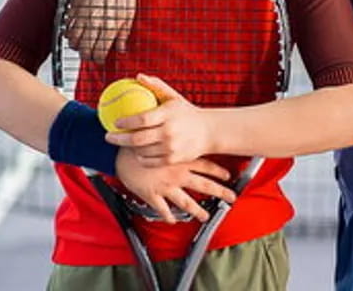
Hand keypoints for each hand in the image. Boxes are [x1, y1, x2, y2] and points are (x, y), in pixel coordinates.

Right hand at [66, 0, 135, 62]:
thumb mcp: (130, 10)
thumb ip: (124, 32)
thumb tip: (121, 50)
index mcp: (111, 26)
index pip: (99, 53)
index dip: (100, 59)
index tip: (101, 59)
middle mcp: (94, 24)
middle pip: (85, 51)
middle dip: (88, 55)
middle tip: (93, 53)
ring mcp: (81, 16)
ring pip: (73, 42)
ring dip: (78, 46)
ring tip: (85, 43)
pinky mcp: (72, 7)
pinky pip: (66, 28)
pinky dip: (69, 34)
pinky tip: (76, 32)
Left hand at [106, 75, 212, 165]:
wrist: (208, 131)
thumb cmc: (187, 112)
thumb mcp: (173, 97)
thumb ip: (156, 86)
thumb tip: (138, 76)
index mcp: (168, 115)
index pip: (141, 119)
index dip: (126, 122)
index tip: (115, 122)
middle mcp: (169, 132)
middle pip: (137, 139)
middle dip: (118, 139)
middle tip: (108, 136)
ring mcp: (171, 147)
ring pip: (141, 151)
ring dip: (129, 148)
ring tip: (124, 142)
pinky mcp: (172, 159)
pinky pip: (149, 161)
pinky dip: (140, 157)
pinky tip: (138, 151)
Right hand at [115, 148, 234, 222]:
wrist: (122, 152)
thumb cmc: (142, 141)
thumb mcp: (164, 136)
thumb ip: (177, 138)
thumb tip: (188, 131)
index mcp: (181, 160)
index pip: (206, 166)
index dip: (219, 171)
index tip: (228, 176)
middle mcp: (177, 174)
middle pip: (203, 185)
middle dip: (219, 192)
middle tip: (231, 198)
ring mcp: (165, 186)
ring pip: (186, 202)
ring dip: (197, 210)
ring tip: (205, 216)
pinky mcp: (152, 195)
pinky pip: (162, 209)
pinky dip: (168, 216)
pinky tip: (172, 221)